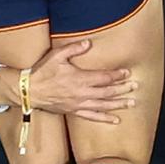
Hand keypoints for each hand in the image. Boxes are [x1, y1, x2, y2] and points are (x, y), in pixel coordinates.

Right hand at [0, 39, 136, 121]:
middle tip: (136, 87)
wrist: (29, 91)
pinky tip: (116, 120)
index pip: (104, 77)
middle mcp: (82, 93)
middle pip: (107, 92)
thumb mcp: (56, 56)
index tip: (127, 73)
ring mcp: (79, 104)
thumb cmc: (42, 72)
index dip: (117, 75)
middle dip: (123, 89)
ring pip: (103, 105)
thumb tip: (89, 43)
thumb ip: (74, 48)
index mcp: (79, 78)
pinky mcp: (74, 111)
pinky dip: (105, 118)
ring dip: (119, 104)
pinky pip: (92, 116)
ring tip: (132, 103)